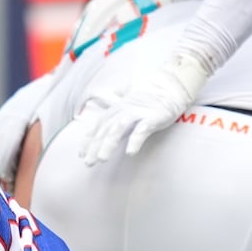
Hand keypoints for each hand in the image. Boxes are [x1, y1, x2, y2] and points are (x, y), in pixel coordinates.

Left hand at [75, 50, 209, 166]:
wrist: (171, 87)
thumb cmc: (148, 101)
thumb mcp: (127, 108)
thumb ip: (115, 116)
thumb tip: (100, 122)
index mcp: (116, 110)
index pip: (98, 125)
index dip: (88, 139)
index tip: (81, 154)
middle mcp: (123, 111)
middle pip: (105, 129)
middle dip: (95, 146)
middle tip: (88, 162)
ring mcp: (138, 113)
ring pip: (119, 128)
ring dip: (109, 143)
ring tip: (102, 159)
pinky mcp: (153, 117)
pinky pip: (142, 129)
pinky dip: (135, 140)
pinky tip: (130, 152)